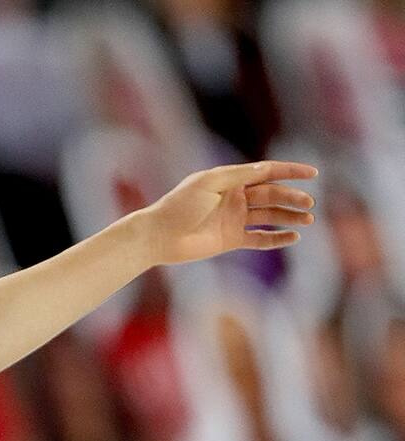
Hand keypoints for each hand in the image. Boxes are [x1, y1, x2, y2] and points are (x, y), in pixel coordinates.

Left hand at [134, 160, 318, 266]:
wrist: (159, 236)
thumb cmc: (180, 205)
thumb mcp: (209, 183)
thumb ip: (238, 176)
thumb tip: (266, 168)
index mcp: (230, 180)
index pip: (267, 172)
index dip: (290, 171)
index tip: (313, 173)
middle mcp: (235, 198)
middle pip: (271, 195)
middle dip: (292, 198)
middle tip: (309, 204)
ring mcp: (234, 219)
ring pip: (269, 216)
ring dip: (289, 217)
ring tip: (308, 220)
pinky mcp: (231, 239)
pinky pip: (259, 238)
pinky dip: (276, 238)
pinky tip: (293, 237)